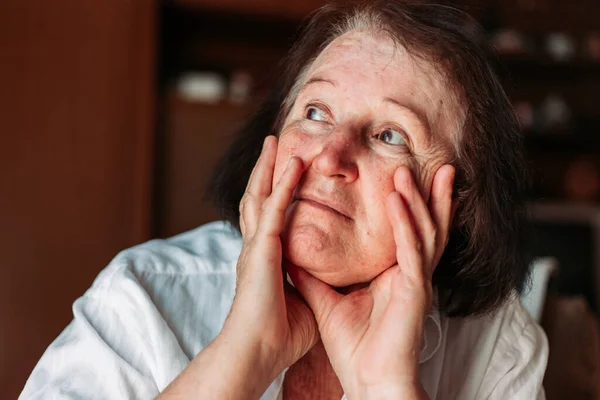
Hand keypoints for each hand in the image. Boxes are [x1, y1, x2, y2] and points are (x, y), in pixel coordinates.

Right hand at [224, 135, 318, 381]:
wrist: (257, 352)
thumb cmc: (278, 335)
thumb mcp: (302, 299)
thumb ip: (312, 281)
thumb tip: (330, 276)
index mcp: (263, 259)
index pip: (267, 217)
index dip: (273, 193)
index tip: (283, 174)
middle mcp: (255, 247)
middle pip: (257, 198)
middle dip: (264, 170)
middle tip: (273, 144)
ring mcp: (255, 247)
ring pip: (259, 196)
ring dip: (269, 167)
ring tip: (276, 142)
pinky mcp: (261, 250)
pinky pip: (274, 210)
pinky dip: (283, 185)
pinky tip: (293, 164)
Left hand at [287, 165, 454, 398]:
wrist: (367, 381)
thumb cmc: (355, 347)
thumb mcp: (328, 300)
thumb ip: (315, 274)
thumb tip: (291, 251)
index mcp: (396, 275)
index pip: (406, 231)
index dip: (408, 204)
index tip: (402, 175)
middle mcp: (411, 274)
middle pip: (424, 226)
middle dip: (428, 194)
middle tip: (432, 164)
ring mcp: (416, 281)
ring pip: (423, 231)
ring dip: (416, 199)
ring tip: (407, 171)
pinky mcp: (415, 291)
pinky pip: (412, 251)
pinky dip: (406, 224)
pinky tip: (398, 201)